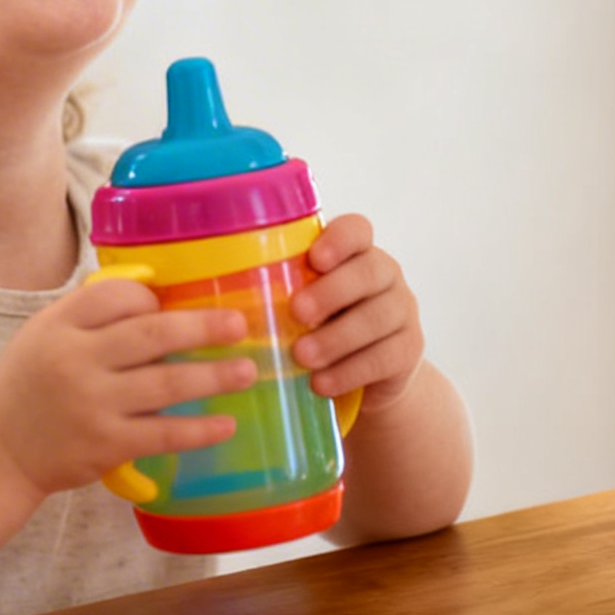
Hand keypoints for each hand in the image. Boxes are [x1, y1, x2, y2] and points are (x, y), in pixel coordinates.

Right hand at [0, 277, 252, 495]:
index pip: (118, 296)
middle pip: (151, 333)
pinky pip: (163, 434)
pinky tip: (225, 423)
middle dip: (202, 327)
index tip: (172, 307)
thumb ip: (90, 313)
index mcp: (60, 324)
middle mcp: (76, 360)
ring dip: (213, 376)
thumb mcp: (43, 333)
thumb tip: (156, 295)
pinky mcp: (106, 445)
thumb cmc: (29, 384)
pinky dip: (198, 429)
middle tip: (238, 325)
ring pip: (166, 383)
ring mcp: (93, 403)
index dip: (152, 299)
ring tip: (246, 371)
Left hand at [291, 214, 424, 415]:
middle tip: (297, 313)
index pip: (357, 230)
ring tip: (301, 357)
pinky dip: (350, 372)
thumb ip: (273, 291)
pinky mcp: (409, 350)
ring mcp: (402, 311)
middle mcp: (385, 275)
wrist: (364, 377)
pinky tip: (321, 384)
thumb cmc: (316, 330)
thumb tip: (205, 289)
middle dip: (332, 292)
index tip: (315, 258)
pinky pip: (386, 357)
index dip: (340, 240)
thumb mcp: (298, 304)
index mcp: (355, 253)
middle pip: (370, 271)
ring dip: (337, 338)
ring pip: (378, 317)